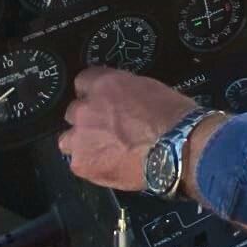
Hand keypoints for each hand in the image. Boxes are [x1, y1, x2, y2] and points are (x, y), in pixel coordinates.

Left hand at [59, 67, 196, 191]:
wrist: (178, 149)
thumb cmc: (174, 118)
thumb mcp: (150, 89)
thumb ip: (126, 91)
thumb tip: (122, 99)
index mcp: (104, 84)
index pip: (83, 82)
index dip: (94, 94)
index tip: (103, 103)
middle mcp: (86, 108)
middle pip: (73, 112)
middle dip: (88, 120)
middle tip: (108, 130)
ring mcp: (81, 137)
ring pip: (68, 139)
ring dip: (83, 143)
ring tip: (105, 151)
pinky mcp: (82, 163)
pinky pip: (78, 162)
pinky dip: (92, 164)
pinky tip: (110, 165)